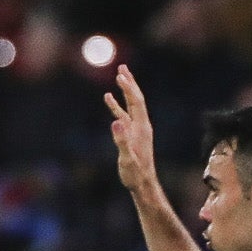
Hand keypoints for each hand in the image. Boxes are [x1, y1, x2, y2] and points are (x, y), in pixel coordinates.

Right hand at [104, 65, 160, 195]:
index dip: (129, 88)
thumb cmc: (135, 173)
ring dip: (124, 91)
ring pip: (130, 105)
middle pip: (136, 99)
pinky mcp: (130, 134)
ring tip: (119, 76)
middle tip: (122, 67)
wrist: (142, 183)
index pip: (136, 102)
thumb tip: (115, 121)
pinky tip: (109, 100)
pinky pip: (123, 115)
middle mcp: (141, 125)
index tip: (120, 75)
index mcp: (141, 127)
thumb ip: (121, 140)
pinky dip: (117, 106)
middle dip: (129, 83)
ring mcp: (136, 129)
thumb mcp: (127, 158)